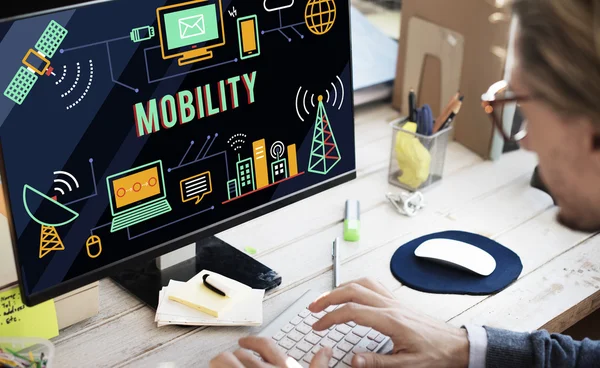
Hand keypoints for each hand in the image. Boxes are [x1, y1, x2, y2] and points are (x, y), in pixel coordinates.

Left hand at [209, 336, 332, 367]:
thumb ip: (318, 366)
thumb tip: (326, 350)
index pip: (265, 345)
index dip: (252, 342)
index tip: (244, 342)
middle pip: (242, 353)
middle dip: (236, 357)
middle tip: (233, 362)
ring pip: (224, 360)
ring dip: (221, 363)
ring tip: (220, 366)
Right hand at [308, 278, 468, 367]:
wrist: (457, 345)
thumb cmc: (436, 354)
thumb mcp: (407, 365)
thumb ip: (378, 362)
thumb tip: (353, 360)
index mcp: (390, 320)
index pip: (352, 311)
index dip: (330, 317)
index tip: (318, 325)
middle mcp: (391, 306)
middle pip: (352, 290)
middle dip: (329, 297)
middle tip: (313, 307)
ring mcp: (394, 301)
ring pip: (362, 283)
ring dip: (341, 288)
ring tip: (326, 298)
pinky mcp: (398, 302)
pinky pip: (373, 285)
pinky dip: (356, 285)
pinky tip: (351, 291)